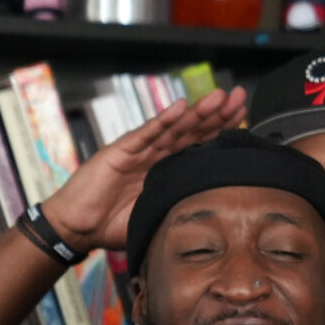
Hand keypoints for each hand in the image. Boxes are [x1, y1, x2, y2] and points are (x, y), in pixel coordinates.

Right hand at [38, 86, 249, 251]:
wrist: (79, 227)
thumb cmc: (113, 224)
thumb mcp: (160, 219)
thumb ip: (183, 213)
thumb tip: (219, 223)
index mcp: (168, 169)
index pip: (201, 146)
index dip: (223, 131)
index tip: (246, 119)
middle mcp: (157, 155)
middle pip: (193, 130)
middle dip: (218, 114)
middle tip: (240, 97)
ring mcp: (140, 151)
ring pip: (174, 127)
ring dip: (198, 112)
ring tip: (219, 98)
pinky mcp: (121, 152)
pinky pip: (146, 133)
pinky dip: (164, 120)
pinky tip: (181, 107)